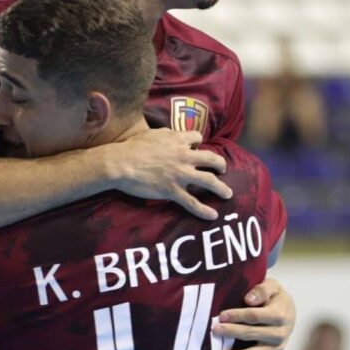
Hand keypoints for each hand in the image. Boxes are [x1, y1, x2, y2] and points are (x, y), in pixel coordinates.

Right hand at [106, 128, 231, 218]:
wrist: (121, 163)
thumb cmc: (132, 146)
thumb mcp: (151, 133)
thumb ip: (166, 134)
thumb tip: (172, 134)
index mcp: (177, 140)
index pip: (197, 138)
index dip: (198, 143)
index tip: (197, 148)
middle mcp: (184, 156)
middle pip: (211, 159)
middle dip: (220, 164)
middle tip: (223, 169)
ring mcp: (180, 174)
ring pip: (209, 181)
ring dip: (221, 188)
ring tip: (227, 193)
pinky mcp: (173, 191)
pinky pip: (192, 203)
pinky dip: (204, 210)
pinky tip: (213, 215)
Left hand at [212, 278, 295, 349]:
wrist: (288, 312)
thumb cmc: (275, 297)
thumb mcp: (272, 286)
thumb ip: (262, 290)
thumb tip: (249, 299)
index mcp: (279, 315)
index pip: (255, 316)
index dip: (237, 316)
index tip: (222, 315)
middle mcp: (279, 334)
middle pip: (252, 334)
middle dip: (232, 332)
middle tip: (215, 330)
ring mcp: (276, 348)